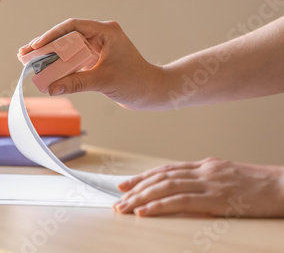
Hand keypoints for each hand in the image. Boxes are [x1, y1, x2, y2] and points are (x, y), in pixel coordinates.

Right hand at [18, 18, 167, 109]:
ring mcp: (97, 46)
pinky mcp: (95, 58)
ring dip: (50, 56)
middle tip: (24, 54)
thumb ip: (76, 83)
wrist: (153, 93)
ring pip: (67, 47)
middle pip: (66, 36)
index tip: (35, 46)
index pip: (72, 27)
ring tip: (28, 61)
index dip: (51, 36)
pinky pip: (73, 59)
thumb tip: (50, 88)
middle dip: (45, 46)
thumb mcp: (103, 81)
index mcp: (106, 31)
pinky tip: (44, 70)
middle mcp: (100, 35)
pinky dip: (60, 65)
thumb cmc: (136, 83)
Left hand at [114, 157, 283, 216]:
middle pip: (161, 177)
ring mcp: (208, 183)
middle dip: (136, 187)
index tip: (126, 183)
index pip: (166, 169)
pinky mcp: (216, 198)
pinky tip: (144, 212)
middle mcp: (202, 171)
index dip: (143, 176)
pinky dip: (159, 206)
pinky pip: (180, 201)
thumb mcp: (228, 176)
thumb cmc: (259, 184)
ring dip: (141, 197)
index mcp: (205, 165)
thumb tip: (185, 185)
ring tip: (124, 206)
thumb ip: (205, 179)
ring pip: (165, 187)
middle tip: (118, 197)